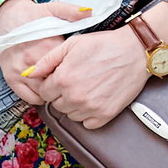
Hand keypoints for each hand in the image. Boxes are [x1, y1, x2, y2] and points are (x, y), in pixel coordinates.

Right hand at [0, 0, 90, 106]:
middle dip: (66, 81)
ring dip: (54, 91)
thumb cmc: (32, 16)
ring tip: (61, 84)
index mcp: (46, 45)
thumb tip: (88, 13)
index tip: (81, 68)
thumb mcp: (53, 9)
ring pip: (43, 92)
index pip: (68, 66)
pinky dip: (40, 96)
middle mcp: (32, 60)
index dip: (76, 68)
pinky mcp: (10, 78)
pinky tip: (46, 89)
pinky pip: (28, 97)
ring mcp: (20, 71)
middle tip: (73, 78)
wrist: (6, 19)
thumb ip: (71, 12)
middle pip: (57, 81)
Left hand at [32, 26, 151, 128]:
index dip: (53, 83)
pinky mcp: (105, 114)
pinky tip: (96, 99)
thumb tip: (30, 73)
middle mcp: (74, 96)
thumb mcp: (73, 44)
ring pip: (71, 115)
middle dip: (63, 94)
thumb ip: (48, 59)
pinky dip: (89, 114)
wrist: (136, 51)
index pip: (45, 92)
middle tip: (79, 81)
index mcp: (62, 79)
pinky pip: (87, 123)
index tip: (64, 77)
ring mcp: (90, 107)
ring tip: (89, 88)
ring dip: (76, 105)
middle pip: (57, 105)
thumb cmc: (105, 45)